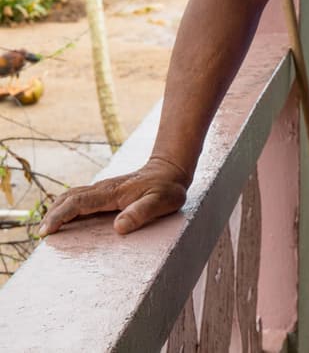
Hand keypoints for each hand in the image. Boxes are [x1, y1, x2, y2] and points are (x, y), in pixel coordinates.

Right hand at [38, 156, 190, 235]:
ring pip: (71, 196)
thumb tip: (118, 228)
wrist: (171, 170)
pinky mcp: (105, 192)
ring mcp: (103, 189)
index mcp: (111, 193)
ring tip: (47, 229)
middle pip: (68, 198)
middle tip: (41, 235)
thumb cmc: (167, 188)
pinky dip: (66, 207)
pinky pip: (79, 198)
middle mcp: (103, 189)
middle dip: (52, 215)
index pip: (77, 203)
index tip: (46, 231)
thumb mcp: (161, 202)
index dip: (60, 216)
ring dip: (56, 210)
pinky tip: (65, 219)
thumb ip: (140, 213)